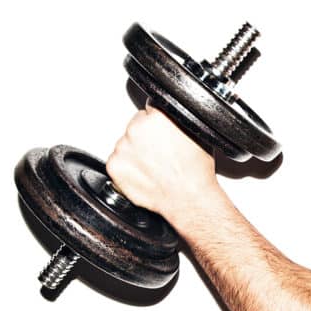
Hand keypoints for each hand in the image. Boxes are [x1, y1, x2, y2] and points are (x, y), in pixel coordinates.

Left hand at [106, 105, 217, 225]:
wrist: (189, 198)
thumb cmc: (196, 171)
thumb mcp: (196, 134)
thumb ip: (176, 120)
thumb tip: (169, 117)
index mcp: (157, 116)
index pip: (150, 111)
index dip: (158, 125)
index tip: (163, 136)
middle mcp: (137, 128)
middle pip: (136, 126)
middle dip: (145, 138)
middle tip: (160, 155)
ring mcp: (122, 147)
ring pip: (126, 144)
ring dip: (135, 153)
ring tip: (154, 167)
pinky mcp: (114, 165)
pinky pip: (117, 162)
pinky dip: (127, 169)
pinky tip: (144, 175)